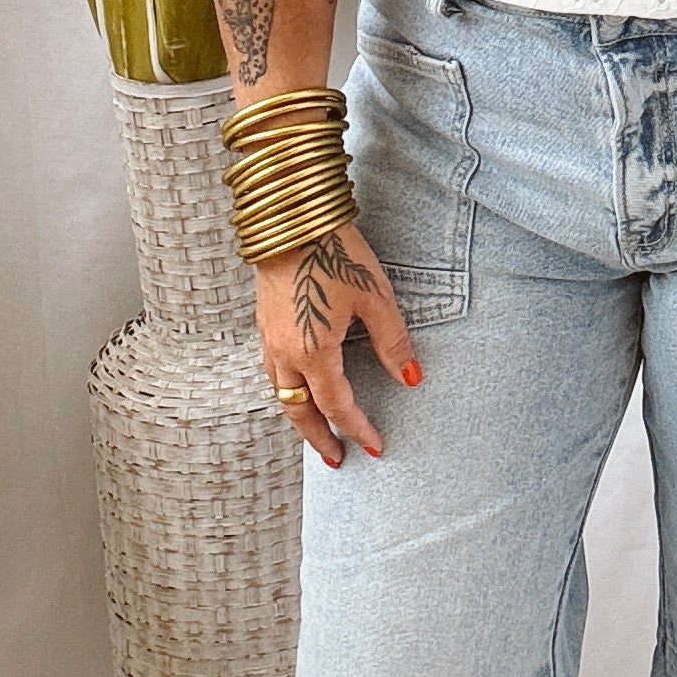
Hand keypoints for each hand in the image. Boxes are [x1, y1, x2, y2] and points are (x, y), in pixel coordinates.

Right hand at [255, 218, 420, 465]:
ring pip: (280, 391)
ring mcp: (269, 336)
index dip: (357, 429)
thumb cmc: (335, 252)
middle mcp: (284, 351)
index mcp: (313, 350)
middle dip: (318, 438)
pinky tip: (297, 385)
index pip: (336, 404)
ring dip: (298, 415)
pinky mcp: (264, 320)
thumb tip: (412, 379)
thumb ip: (393, 343)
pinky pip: (271, 369)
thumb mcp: (375, 297)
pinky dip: (285, 389)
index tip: (374, 448)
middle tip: (336, 460)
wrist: (290, 216)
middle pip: (298, 409)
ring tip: (316, 429)